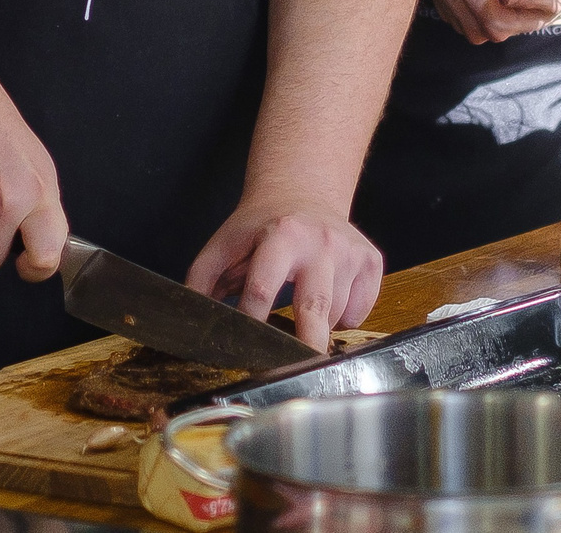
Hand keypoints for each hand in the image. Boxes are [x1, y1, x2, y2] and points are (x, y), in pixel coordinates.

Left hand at [186, 194, 382, 352]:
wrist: (303, 190)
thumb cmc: (260, 225)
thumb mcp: (226, 242)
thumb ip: (202, 277)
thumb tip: (189, 317)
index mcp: (280, 235)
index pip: (263, 288)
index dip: (251, 321)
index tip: (244, 346)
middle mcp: (320, 241)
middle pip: (315, 305)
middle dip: (307, 343)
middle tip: (297, 370)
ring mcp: (349, 251)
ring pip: (336, 314)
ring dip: (316, 327)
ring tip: (301, 308)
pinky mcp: (371, 260)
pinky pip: (360, 310)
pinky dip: (345, 317)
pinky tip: (329, 299)